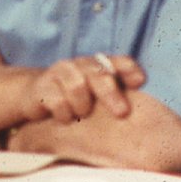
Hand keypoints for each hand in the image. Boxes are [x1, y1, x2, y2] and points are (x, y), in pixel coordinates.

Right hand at [22, 53, 145, 123]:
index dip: (130, 70)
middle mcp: (81, 65)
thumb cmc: (77, 100)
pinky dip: (64, 113)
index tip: (139, 83)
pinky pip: (57, 100)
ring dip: (82, 105)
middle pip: (99, 73)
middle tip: (121, 113)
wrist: (37, 97)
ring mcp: (60, 72)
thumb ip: (119, 98)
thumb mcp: (99, 98)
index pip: (121, 62)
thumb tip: (143, 113)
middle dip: (111, 93)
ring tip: (81, 115)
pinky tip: (64, 119)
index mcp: (101, 66)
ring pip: (77, 85)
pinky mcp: (41, 86)